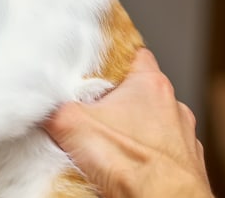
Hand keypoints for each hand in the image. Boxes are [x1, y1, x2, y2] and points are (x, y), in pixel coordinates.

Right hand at [43, 49, 212, 197]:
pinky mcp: (185, 170)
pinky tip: (122, 170)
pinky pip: (158, 157)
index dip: (111, 59)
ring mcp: (183, 140)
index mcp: (151, 84)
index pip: (133, 54)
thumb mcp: (71, 124)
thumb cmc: (131, 163)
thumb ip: (52, 107)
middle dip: (114, 102)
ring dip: (130, 133)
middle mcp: (173, 108)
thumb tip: (39, 104)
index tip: (93, 68)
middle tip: (88, 113)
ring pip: (151, 126)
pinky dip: (142, 161)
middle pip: (138, 93)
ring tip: (104, 147)